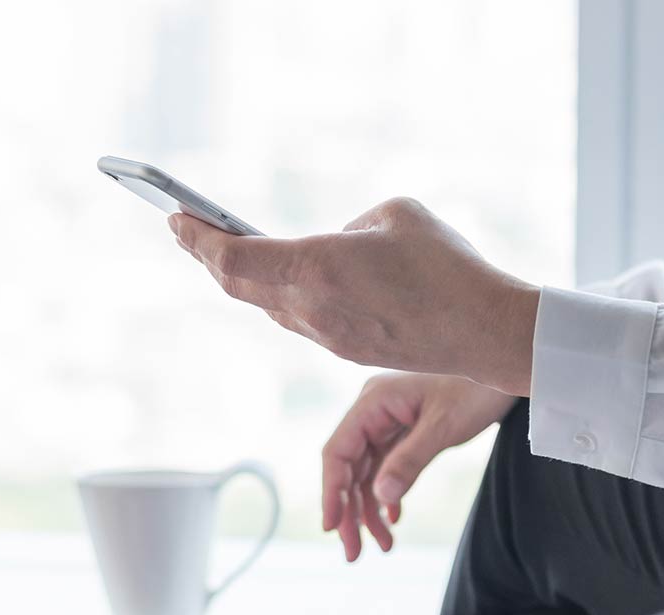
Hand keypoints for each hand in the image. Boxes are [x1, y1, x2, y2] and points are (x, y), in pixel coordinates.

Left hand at [168, 197, 539, 394]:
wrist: (486, 332)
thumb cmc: (448, 265)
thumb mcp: (395, 215)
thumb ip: (349, 228)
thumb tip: (335, 247)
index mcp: (315, 269)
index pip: (231, 258)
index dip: (196, 237)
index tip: (177, 216)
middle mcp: (311, 310)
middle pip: (237, 286)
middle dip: (207, 256)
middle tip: (186, 230)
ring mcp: (327, 337)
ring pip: (268, 306)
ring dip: (243, 280)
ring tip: (227, 253)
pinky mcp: (349, 350)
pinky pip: (299, 319)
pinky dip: (278, 296)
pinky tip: (284, 281)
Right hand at [321, 372, 515, 560]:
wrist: (506, 369)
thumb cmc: (476, 390)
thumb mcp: (444, 427)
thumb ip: (410, 461)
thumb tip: (380, 499)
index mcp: (373, 402)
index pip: (338, 452)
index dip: (331, 492)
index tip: (331, 528)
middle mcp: (374, 411)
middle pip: (348, 468)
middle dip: (350, 511)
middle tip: (355, 553)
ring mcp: (389, 421)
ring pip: (368, 473)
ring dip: (370, 510)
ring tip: (384, 546)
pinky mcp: (406, 430)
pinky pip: (387, 467)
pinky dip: (388, 495)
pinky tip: (393, 519)